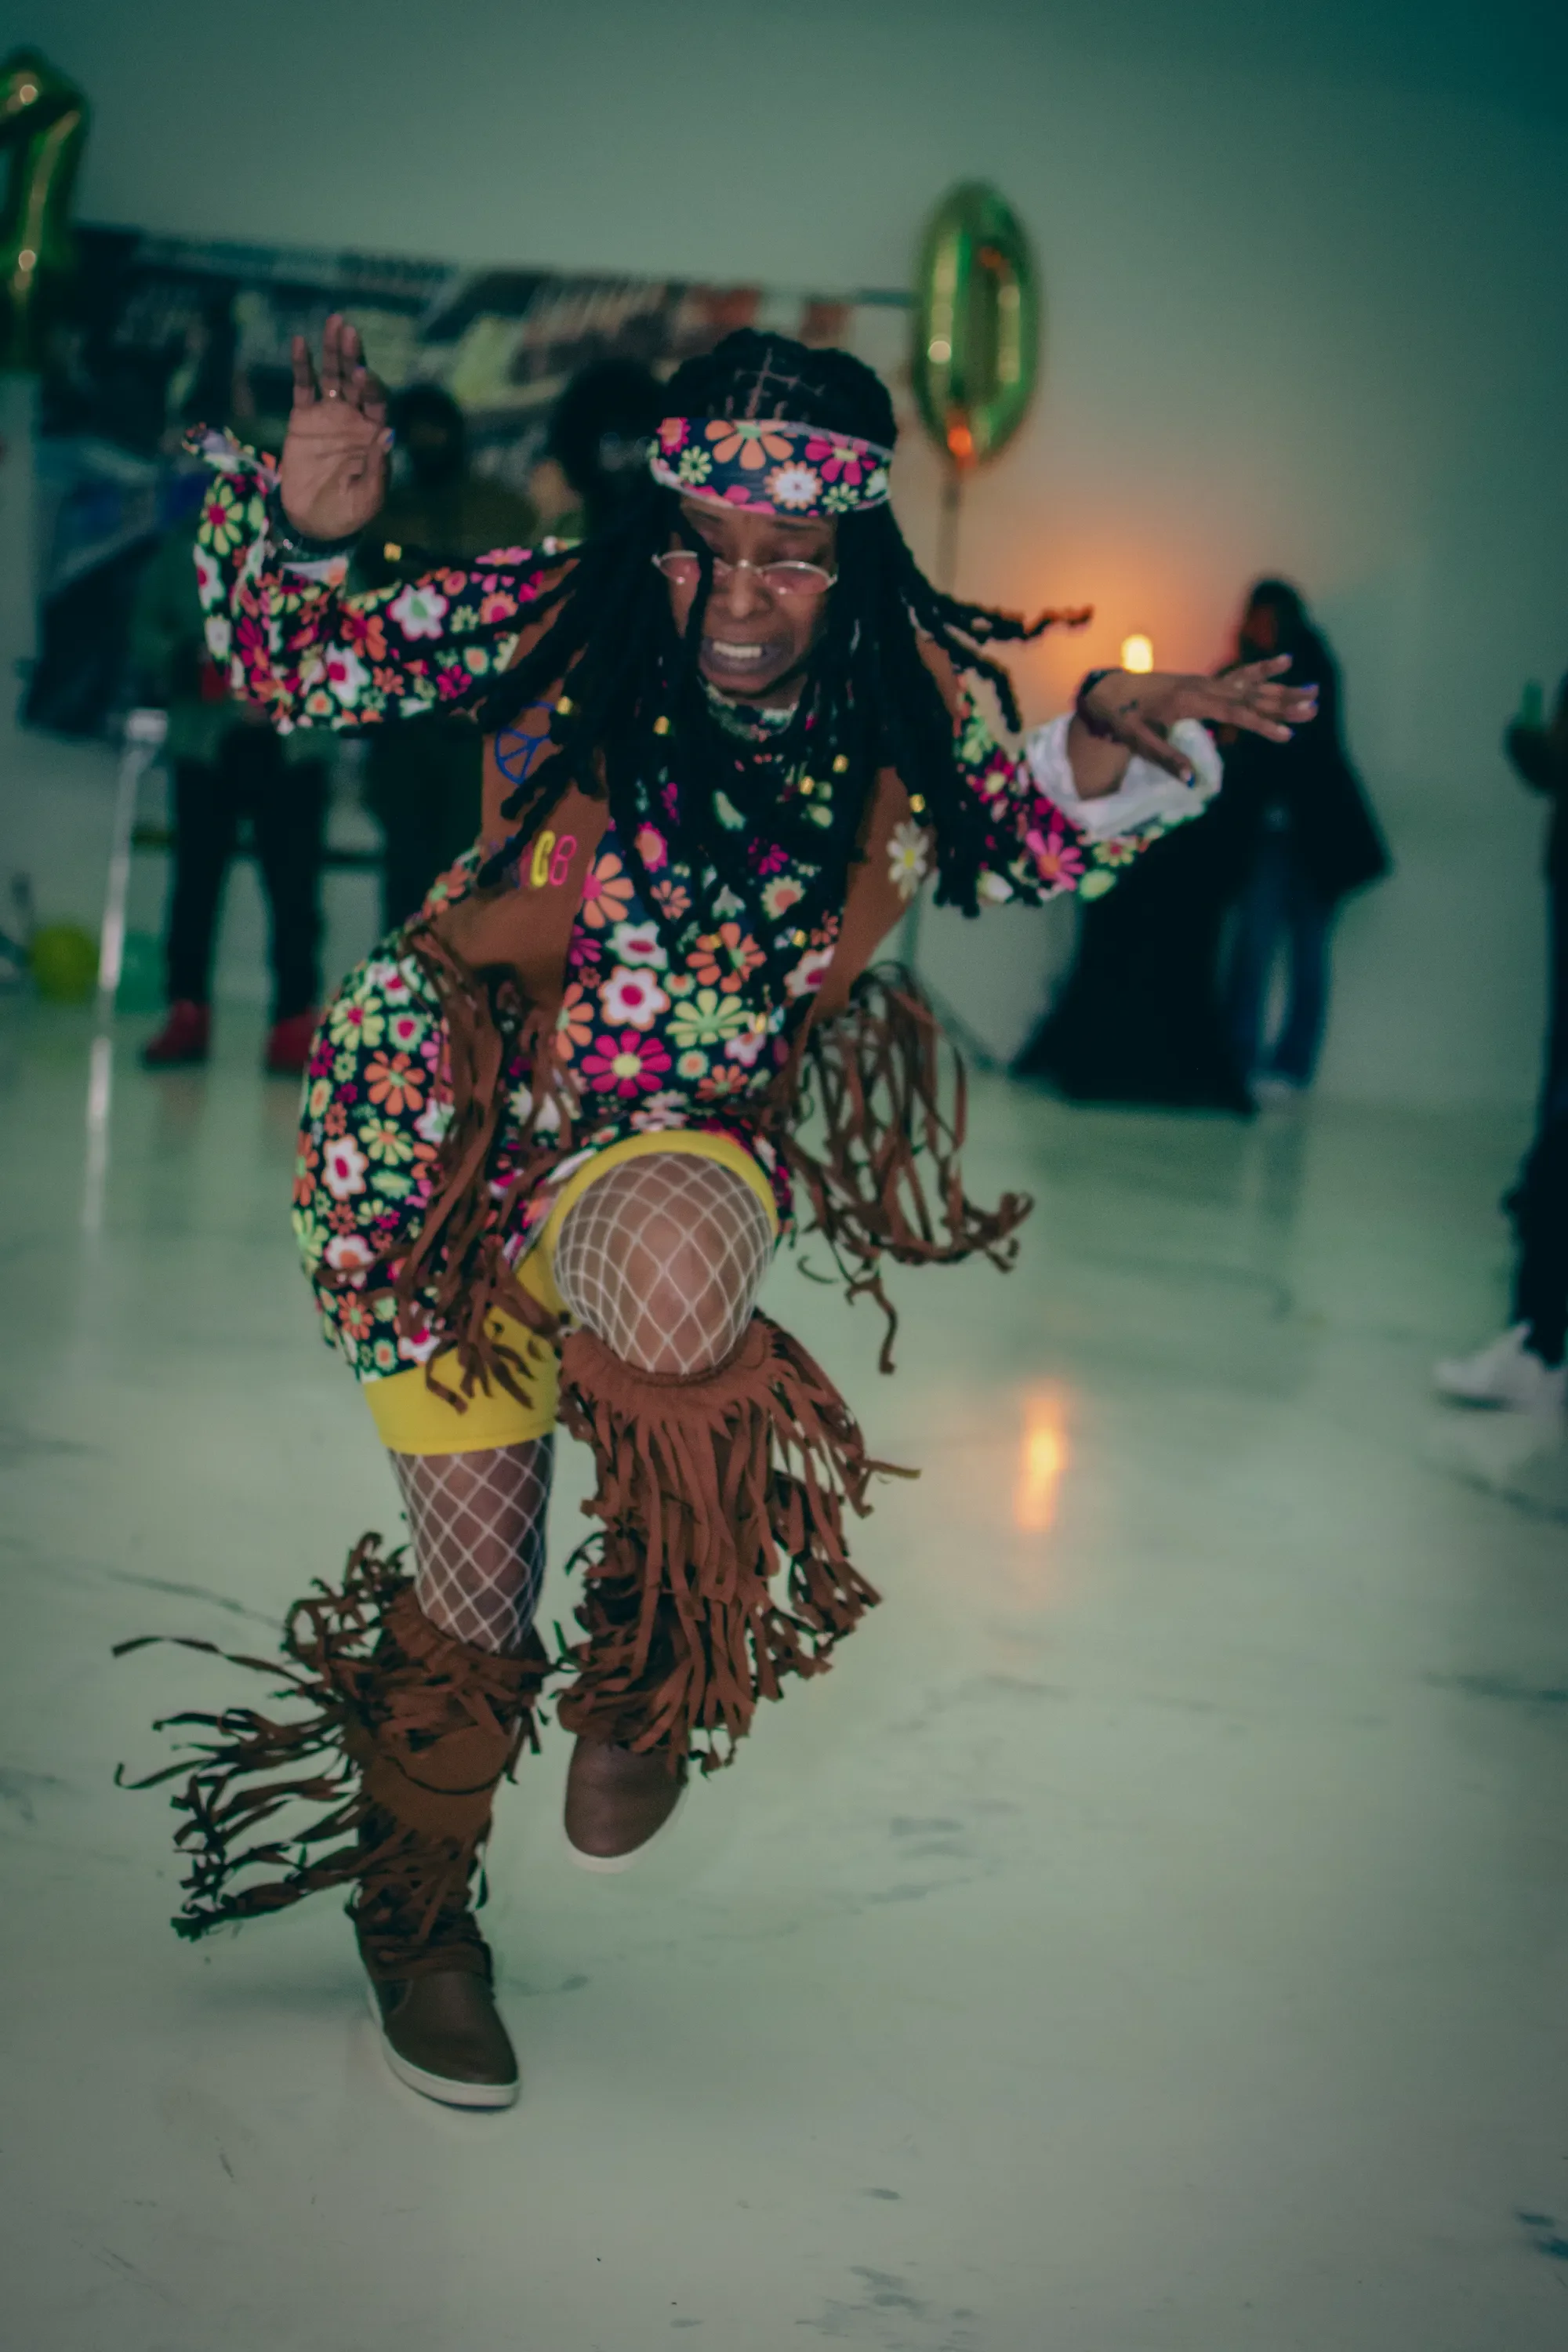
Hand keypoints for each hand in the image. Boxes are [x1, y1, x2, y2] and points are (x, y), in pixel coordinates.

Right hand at [279, 314, 391, 540]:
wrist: (314, 521)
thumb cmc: (348, 513)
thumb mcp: (368, 498)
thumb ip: (377, 468)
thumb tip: (387, 434)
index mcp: (374, 434)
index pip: (376, 402)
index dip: (370, 387)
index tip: (361, 374)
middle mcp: (354, 418)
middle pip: (355, 380)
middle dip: (353, 356)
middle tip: (348, 330)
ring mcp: (329, 415)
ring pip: (332, 376)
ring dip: (333, 351)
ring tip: (333, 323)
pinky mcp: (303, 417)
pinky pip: (304, 387)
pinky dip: (303, 366)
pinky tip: (301, 344)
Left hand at [1083, 657, 1318, 780]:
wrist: (1110, 689)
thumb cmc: (1122, 718)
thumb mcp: (1137, 741)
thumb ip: (1165, 759)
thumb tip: (1191, 781)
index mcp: (1189, 701)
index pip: (1234, 713)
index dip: (1261, 724)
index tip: (1287, 735)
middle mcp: (1203, 687)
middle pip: (1250, 696)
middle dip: (1283, 704)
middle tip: (1314, 709)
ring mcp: (1206, 682)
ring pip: (1250, 685)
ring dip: (1282, 689)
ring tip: (1315, 691)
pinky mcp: (1205, 682)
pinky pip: (1239, 674)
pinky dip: (1263, 669)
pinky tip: (1286, 661)